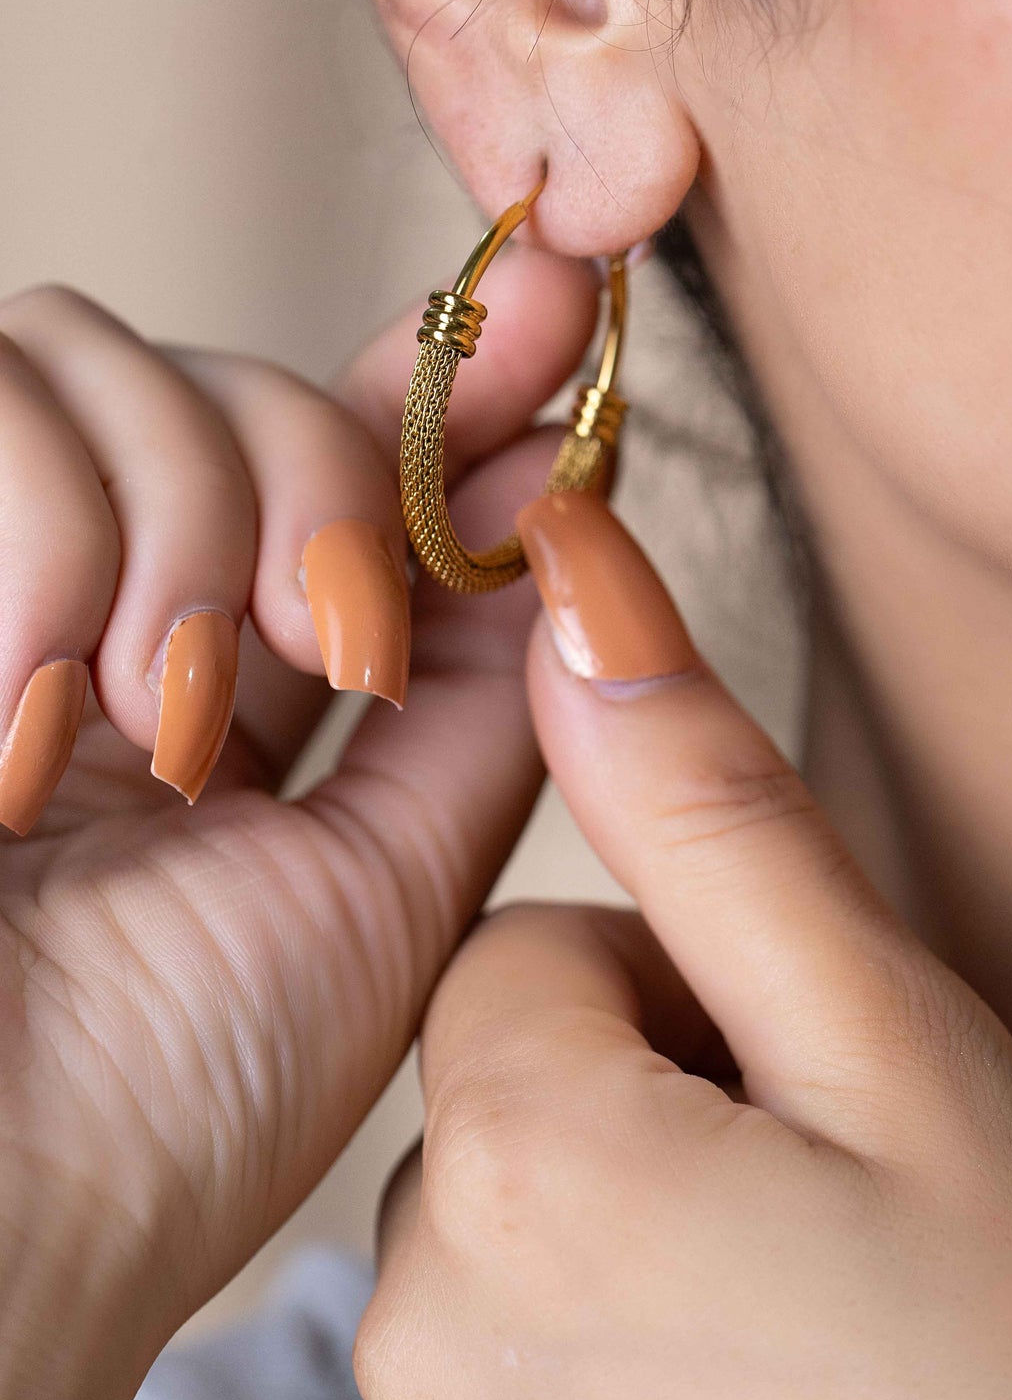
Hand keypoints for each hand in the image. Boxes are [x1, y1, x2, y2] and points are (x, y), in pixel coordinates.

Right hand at [0, 264, 595, 1399]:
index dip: (456, 359)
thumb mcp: (390, 888)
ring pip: (107, 356)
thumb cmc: (171, 1104)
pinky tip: (31, 730)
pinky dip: (43, 540)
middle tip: (324, 662)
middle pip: (243, 373)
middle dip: (321, 482)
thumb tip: (569, 508)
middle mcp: (103, 598)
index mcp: (232, 672)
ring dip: (181, 530)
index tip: (567, 295)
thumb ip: (488, 705)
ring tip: (161, 728)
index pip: (347, 439)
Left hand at [360, 494, 1011, 1399]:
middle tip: (831, 1212)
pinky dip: (598, 1394)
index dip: (689, 995)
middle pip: (506, 1097)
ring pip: (500, 1249)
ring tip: (806, 1336)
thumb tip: (572, 582)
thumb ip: (715, 813)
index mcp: (520, 1160)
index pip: (532, 949)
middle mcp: (411, 1333)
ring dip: (626, 1250)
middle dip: (650, 1112)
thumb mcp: (898, 1050)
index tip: (812, 1088)